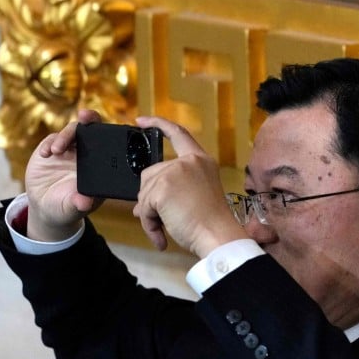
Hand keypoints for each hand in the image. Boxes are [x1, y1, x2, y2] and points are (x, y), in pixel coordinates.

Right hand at [23, 109, 104, 241]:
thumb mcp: (73, 209)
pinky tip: (45, 154)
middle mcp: (87, 154)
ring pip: (72, 131)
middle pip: (92, 129)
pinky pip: (52, 139)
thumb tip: (84, 202)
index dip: (111, 133)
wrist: (45, 207)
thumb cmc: (66, 208)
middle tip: (84, 116)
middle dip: (90, 119)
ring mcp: (70, 150)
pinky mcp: (52, 149)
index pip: (110, 144)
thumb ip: (79, 204)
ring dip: (65, 136)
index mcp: (100, 166)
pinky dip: (48, 144)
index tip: (109, 129)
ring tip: (56, 151)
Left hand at [133, 116, 247, 254]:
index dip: (157, 124)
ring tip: (166, 229)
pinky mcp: (163, 188)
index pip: (178, 134)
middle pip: (151, 173)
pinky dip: (149, 224)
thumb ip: (170, 191)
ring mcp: (175, 172)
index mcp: (200, 160)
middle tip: (160, 219)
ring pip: (145, 192)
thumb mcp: (195, 196)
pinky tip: (163, 235)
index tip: (140, 121)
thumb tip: (140, 206)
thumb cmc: (211, 224)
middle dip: (149, 197)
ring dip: (150, 214)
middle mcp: (188, 162)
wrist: (218, 236)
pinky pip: (144, 207)